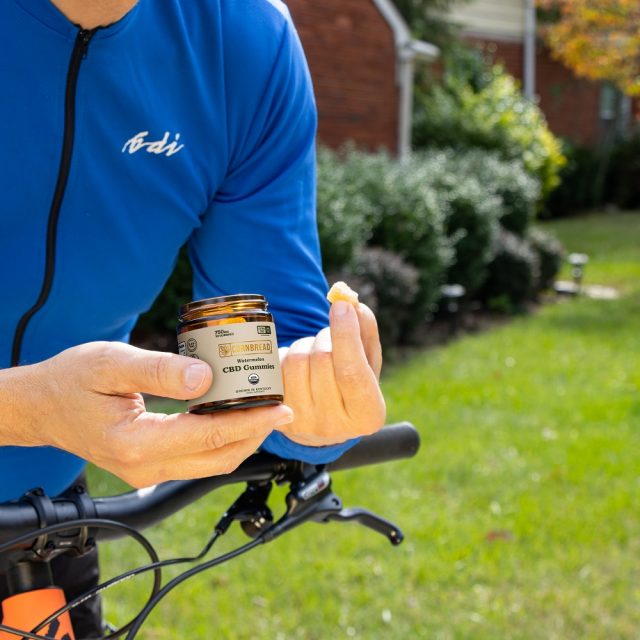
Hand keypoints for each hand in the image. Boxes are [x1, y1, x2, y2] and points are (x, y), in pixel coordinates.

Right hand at [2, 342, 292, 486]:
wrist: (42, 406)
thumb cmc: (71, 380)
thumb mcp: (111, 363)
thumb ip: (159, 370)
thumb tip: (205, 376)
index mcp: (136, 443)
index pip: (208, 436)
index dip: (249, 421)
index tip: (280, 407)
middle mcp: (145, 467)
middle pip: (218, 458)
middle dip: (256, 434)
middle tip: (283, 407)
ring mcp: (147, 471)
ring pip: (211, 464)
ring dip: (244, 440)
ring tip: (266, 412)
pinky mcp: (150, 465)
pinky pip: (198, 459)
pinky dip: (223, 441)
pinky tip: (236, 418)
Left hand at [276, 301, 384, 446]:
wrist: (326, 421)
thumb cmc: (353, 385)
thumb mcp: (368, 362)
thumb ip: (366, 331)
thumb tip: (351, 304)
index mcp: (367, 414)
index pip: (351, 371)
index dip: (345, 335)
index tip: (341, 305)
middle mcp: (333, 425)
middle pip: (322, 359)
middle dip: (327, 336)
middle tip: (331, 336)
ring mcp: (301, 422)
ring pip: (297, 361)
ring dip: (306, 344)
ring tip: (316, 352)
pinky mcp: (277, 414)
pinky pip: (277, 368)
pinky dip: (288, 355)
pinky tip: (300, 364)